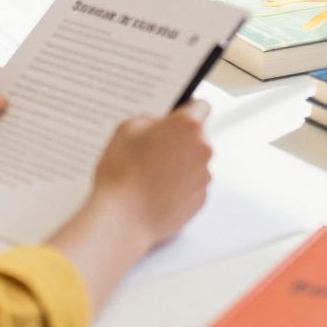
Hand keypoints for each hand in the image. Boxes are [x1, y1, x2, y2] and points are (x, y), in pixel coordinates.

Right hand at [88, 102, 214, 247]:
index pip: (200, 107)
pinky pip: (191, 186)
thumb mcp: (126, 129)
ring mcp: (204, 176)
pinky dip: (178, 188)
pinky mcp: (201, 200)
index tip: (175, 117)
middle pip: (196, 138)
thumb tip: (158, 126)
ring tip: (149, 176)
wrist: (122, 220)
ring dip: (179, 165)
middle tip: (152, 151)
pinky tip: (155, 193)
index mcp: (188, 125)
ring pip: (193, 163)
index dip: (186, 110)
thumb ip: (149, 120)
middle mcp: (204, 148)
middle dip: (178, 141)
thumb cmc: (122, 172)